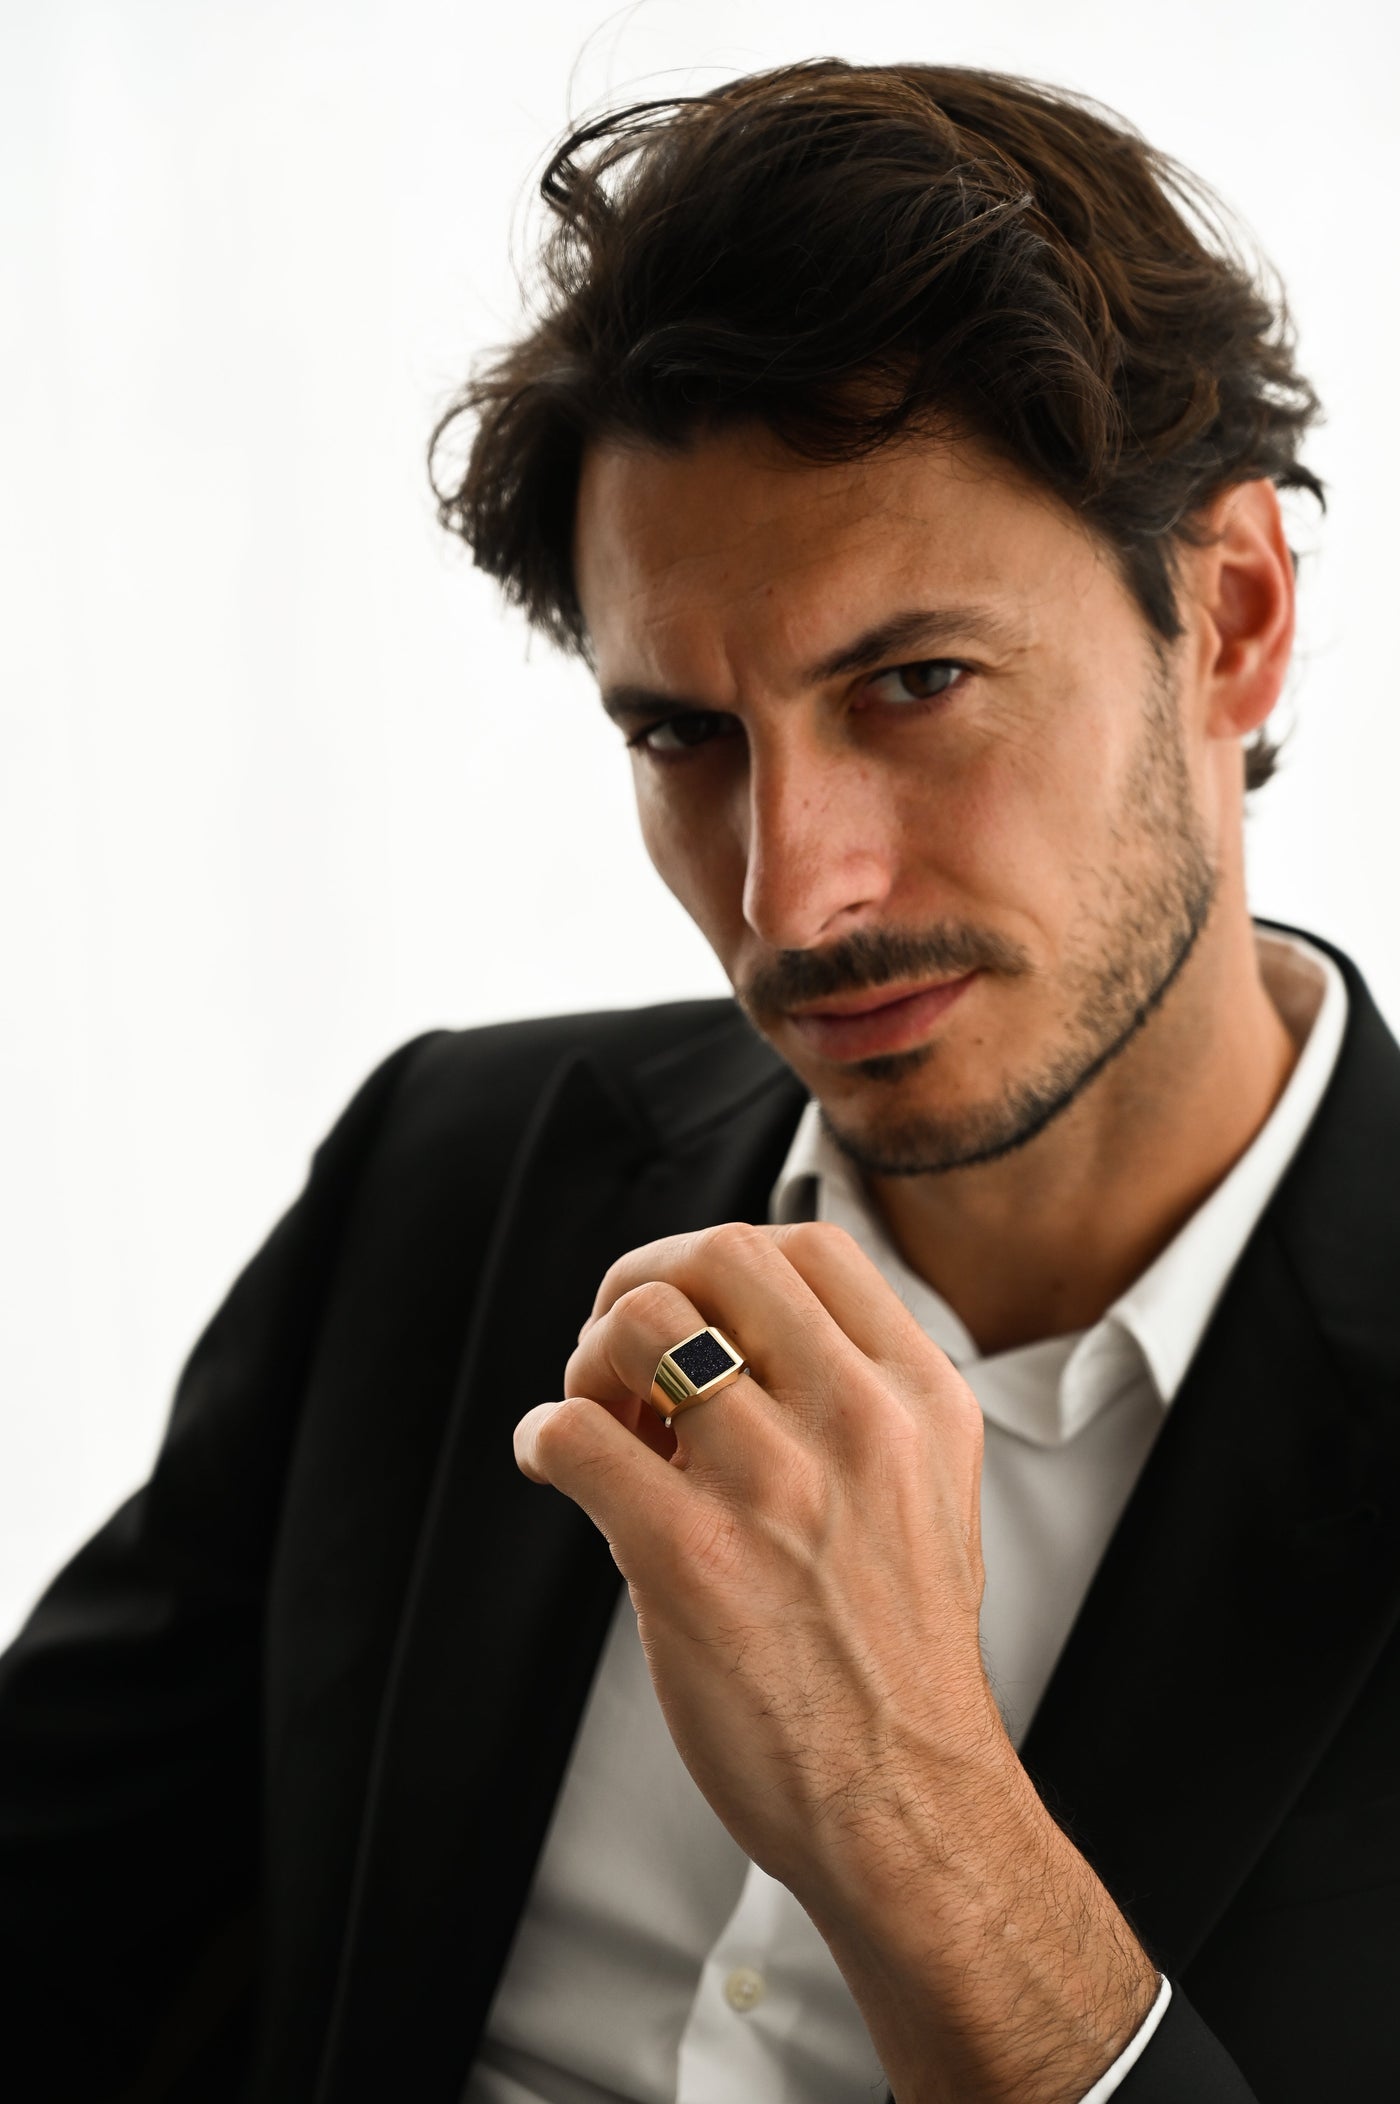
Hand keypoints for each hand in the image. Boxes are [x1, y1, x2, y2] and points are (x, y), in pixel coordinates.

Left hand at [514, 1220, 1158, 2102]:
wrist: (909, 1806)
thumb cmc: (900, 1656)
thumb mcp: (930, 1492)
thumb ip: (859, 1402)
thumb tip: (728, 1337)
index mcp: (918, 1398)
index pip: (806, 1245)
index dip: (717, 1258)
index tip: (686, 1308)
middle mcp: (857, 1423)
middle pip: (718, 1257)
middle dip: (642, 1283)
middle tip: (616, 1351)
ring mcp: (777, 1488)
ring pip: (643, 1326)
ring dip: (589, 1358)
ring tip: (593, 1416)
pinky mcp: (693, 1561)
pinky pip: (576, 1436)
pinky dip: (543, 1437)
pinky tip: (552, 1464)